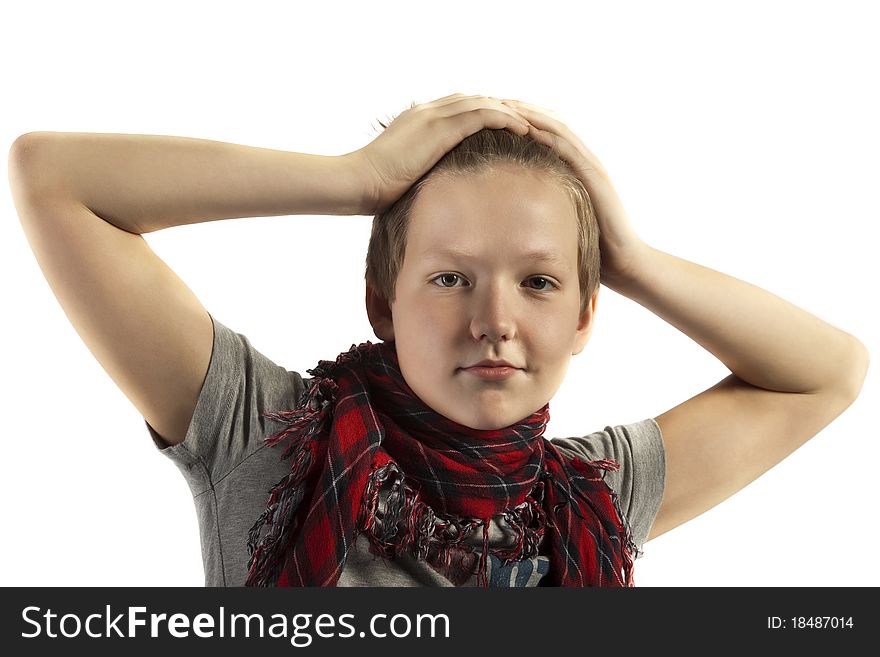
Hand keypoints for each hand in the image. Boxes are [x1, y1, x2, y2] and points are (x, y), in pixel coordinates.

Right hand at [349, 93, 530, 213]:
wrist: (358, 182)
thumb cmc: (375, 189)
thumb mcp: (404, 177)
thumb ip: (424, 174)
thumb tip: (438, 192)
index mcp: (420, 121)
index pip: (463, 109)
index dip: (490, 116)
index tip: (512, 127)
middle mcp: (429, 112)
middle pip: (479, 100)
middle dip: (508, 109)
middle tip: (533, 120)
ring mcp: (434, 116)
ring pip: (485, 103)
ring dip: (513, 112)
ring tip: (537, 124)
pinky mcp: (440, 128)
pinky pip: (483, 115)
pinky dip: (506, 119)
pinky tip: (525, 129)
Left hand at [500, 99, 647, 286]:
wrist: (623, 261)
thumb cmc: (590, 246)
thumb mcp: (557, 221)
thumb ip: (539, 209)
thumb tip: (506, 213)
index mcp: (572, 167)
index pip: (542, 133)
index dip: (517, 120)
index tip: (489, 112)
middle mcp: (582, 159)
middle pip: (547, 122)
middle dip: (519, 109)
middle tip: (490, 98)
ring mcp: (589, 163)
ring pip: (556, 127)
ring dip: (530, 113)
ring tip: (504, 102)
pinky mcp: (593, 173)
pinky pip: (567, 146)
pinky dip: (547, 132)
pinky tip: (526, 125)